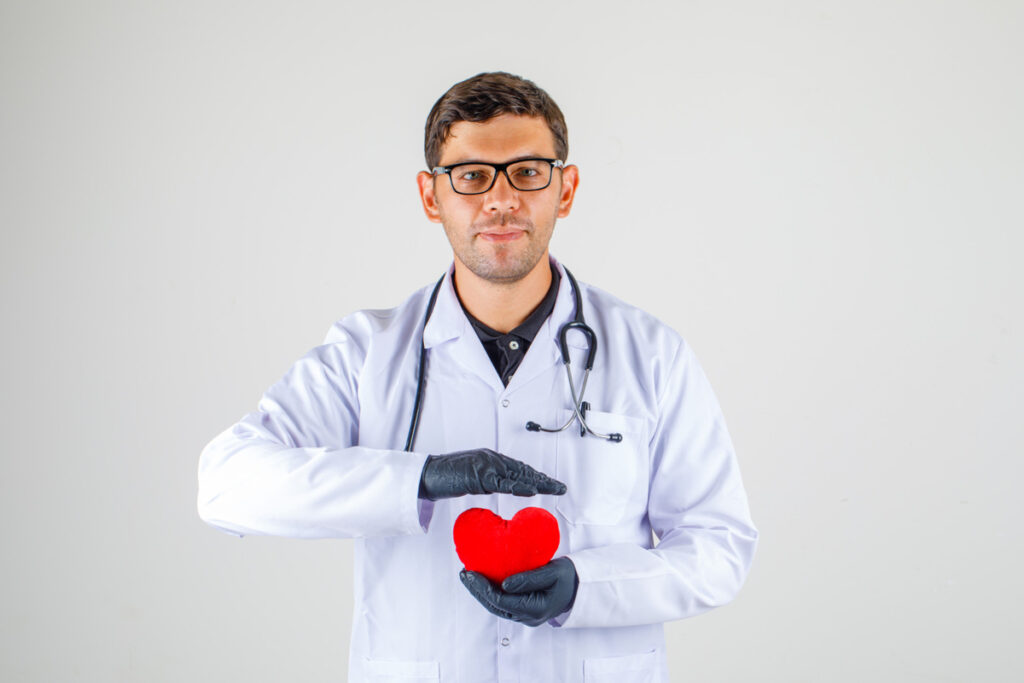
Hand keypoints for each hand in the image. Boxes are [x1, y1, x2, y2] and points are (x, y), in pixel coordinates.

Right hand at [418, 448, 566, 500]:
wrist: (427, 473)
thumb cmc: (446, 476)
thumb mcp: (472, 477)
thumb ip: (488, 480)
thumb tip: (501, 487)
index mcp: (491, 458)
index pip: (519, 468)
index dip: (536, 476)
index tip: (550, 483)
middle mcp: (492, 458)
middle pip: (523, 469)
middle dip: (544, 479)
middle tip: (561, 488)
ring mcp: (486, 464)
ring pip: (518, 475)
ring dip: (539, 482)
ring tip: (554, 489)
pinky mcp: (479, 475)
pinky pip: (503, 482)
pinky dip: (519, 486)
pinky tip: (532, 490)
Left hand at [459, 557, 578, 626]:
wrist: (578, 585)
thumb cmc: (567, 576)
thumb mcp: (552, 572)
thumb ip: (530, 578)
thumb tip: (505, 584)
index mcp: (535, 609)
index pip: (501, 601)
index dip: (483, 588)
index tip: (471, 573)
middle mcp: (527, 617)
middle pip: (494, 606)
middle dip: (477, 590)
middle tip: (464, 574)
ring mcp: (524, 616)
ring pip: (496, 606)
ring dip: (480, 592)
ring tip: (468, 576)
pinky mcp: (522, 610)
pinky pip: (502, 603)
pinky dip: (490, 592)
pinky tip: (482, 580)